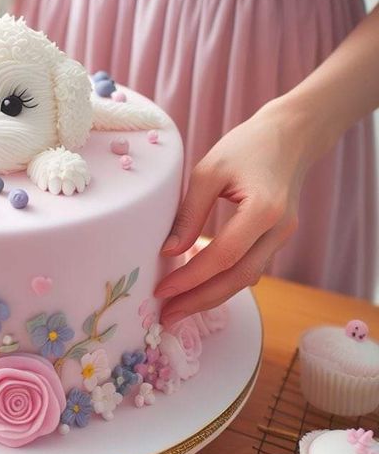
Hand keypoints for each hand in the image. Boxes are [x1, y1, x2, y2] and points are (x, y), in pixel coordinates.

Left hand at [155, 99, 313, 325]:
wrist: (291, 136)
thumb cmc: (247, 146)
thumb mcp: (208, 171)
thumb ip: (189, 213)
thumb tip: (168, 253)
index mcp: (263, 211)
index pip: (223, 256)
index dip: (190, 278)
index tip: (161, 291)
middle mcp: (278, 231)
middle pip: (237, 279)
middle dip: (200, 302)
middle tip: (166, 317)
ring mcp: (282, 237)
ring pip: (245, 279)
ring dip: (211, 296)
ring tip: (177, 308)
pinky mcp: (276, 239)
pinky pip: (249, 268)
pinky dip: (223, 281)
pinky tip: (198, 286)